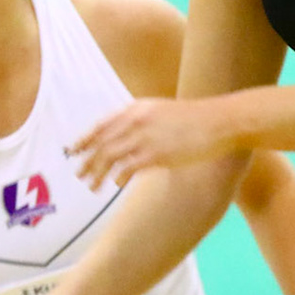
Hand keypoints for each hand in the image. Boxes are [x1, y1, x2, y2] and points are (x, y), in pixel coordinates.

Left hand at [70, 98, 230, 189]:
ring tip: (92, 186)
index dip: (84, 139)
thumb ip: (143, 120)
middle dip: (87, 160)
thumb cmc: (196, 118)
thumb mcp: (163, 111)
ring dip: (97, 173)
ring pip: (109, 158)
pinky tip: (117, 184)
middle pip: (101, 143)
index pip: (101, 125)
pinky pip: (127, 169)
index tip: (74, 150)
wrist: (220, 121)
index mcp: (137, 108)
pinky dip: (118, 178)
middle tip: (79, 174)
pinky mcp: (156, 154)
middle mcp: (136, 121)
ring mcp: (145, 138)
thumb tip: (128, 136)